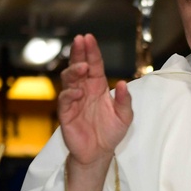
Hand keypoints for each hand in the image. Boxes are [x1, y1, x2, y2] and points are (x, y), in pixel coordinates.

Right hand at [58, 34, 132, 170]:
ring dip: (74, 71)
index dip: (91, 51)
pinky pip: (65, 100)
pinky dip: (70, 94)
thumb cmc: (110, 132)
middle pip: (79, 66)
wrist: (99, 153)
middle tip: (80, 40)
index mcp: (98, 86)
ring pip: (69, 79)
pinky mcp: (66, 113)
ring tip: (82, 67)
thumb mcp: (124, 116)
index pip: (94, 65)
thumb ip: (125, 101)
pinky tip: (77, 92)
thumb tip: (124, 83)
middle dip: (79, 53)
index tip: (89, 37)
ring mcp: (74, 100)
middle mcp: (84, 89)